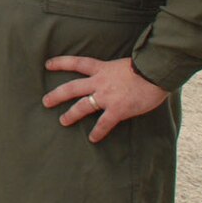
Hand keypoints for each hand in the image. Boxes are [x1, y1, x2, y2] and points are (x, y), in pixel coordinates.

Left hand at [41, 55, 168, 142]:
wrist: (156, 72)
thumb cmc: (146, 66)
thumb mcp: (124, 63)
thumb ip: (115, 71)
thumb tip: (119, 76)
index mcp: (101, 68)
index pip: (76, 63)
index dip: (61, 63)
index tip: (48, 64)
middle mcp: (100, 82)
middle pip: (72, 88)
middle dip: (57, 95)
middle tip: (45, 102)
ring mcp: (107, 96)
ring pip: (82, 106)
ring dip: (71, 114)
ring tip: (63, 121)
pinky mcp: (117, 109)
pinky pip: (104, 123)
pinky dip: (98, 132)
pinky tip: (93, 139)